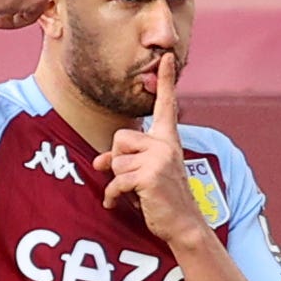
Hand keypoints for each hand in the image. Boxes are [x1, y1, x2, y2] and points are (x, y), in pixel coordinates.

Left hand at [93, 53, 206, 242]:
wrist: (182, 225)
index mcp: (167, 139)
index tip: (165, 55)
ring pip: (116, 161)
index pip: (165, 105)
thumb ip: (123, 160)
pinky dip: (113, 196)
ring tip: (136, 193)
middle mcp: (165, 144)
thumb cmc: (161, 198)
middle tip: (134, 180)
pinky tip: (121, 204)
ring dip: (119, 182)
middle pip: (120, 138)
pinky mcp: (150, 175)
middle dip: (118, 161)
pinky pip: (116, 180)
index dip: (165, 80)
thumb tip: (98, 162)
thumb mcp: (142, 173)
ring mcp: (159, 158)